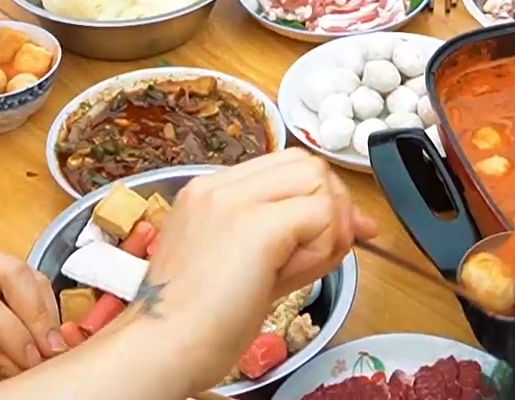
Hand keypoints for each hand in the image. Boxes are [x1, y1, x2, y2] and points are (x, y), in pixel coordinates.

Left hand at [0, 241, 66, 383]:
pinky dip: (42, 302)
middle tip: (52, 348)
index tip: (32, 360)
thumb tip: (28, 367)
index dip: (11, 332)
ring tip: (52, 343)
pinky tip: (46, 329)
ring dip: (44, 309)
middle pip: (10, 272)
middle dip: (37, 313)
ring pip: (25, 271)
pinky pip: (28, 274)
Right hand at [108, 151, 376, 387]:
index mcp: (209, 193)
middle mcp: (218, 187)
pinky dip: (325, 245)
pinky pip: (321, 214)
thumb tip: (352, 223)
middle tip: (322, 253)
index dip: (318, 197)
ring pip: (319, 183)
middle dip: (332, 206)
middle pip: (308, 165)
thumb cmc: (196, 323)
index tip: (330, 234)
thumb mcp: (242, 267)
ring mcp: (234, 201)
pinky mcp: (254, 227)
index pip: (285, 166)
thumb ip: (290, 239)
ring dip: (329, 227)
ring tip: (303, 268)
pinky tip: (297, 275)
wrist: (161, 349)